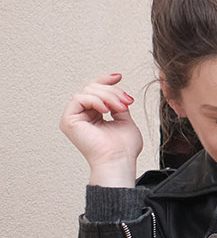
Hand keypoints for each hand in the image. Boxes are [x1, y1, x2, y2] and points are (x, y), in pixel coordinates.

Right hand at [60, 72, 143, 186]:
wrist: (119, 160)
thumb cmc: (124, 148)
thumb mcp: (124, 119)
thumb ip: (118, 105)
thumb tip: (117, 93)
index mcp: (92, 115)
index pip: (94, 91)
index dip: (105, 81)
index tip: (118, 77)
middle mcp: (81, 115)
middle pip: (92, 88)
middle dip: (112, 91)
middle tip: (127, 102)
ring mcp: (73, 118)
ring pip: (87, 91)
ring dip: (108, 96)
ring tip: (121, 108)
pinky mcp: (68, 120)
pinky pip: (79, 98)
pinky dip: (96, 100)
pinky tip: (107, 110)